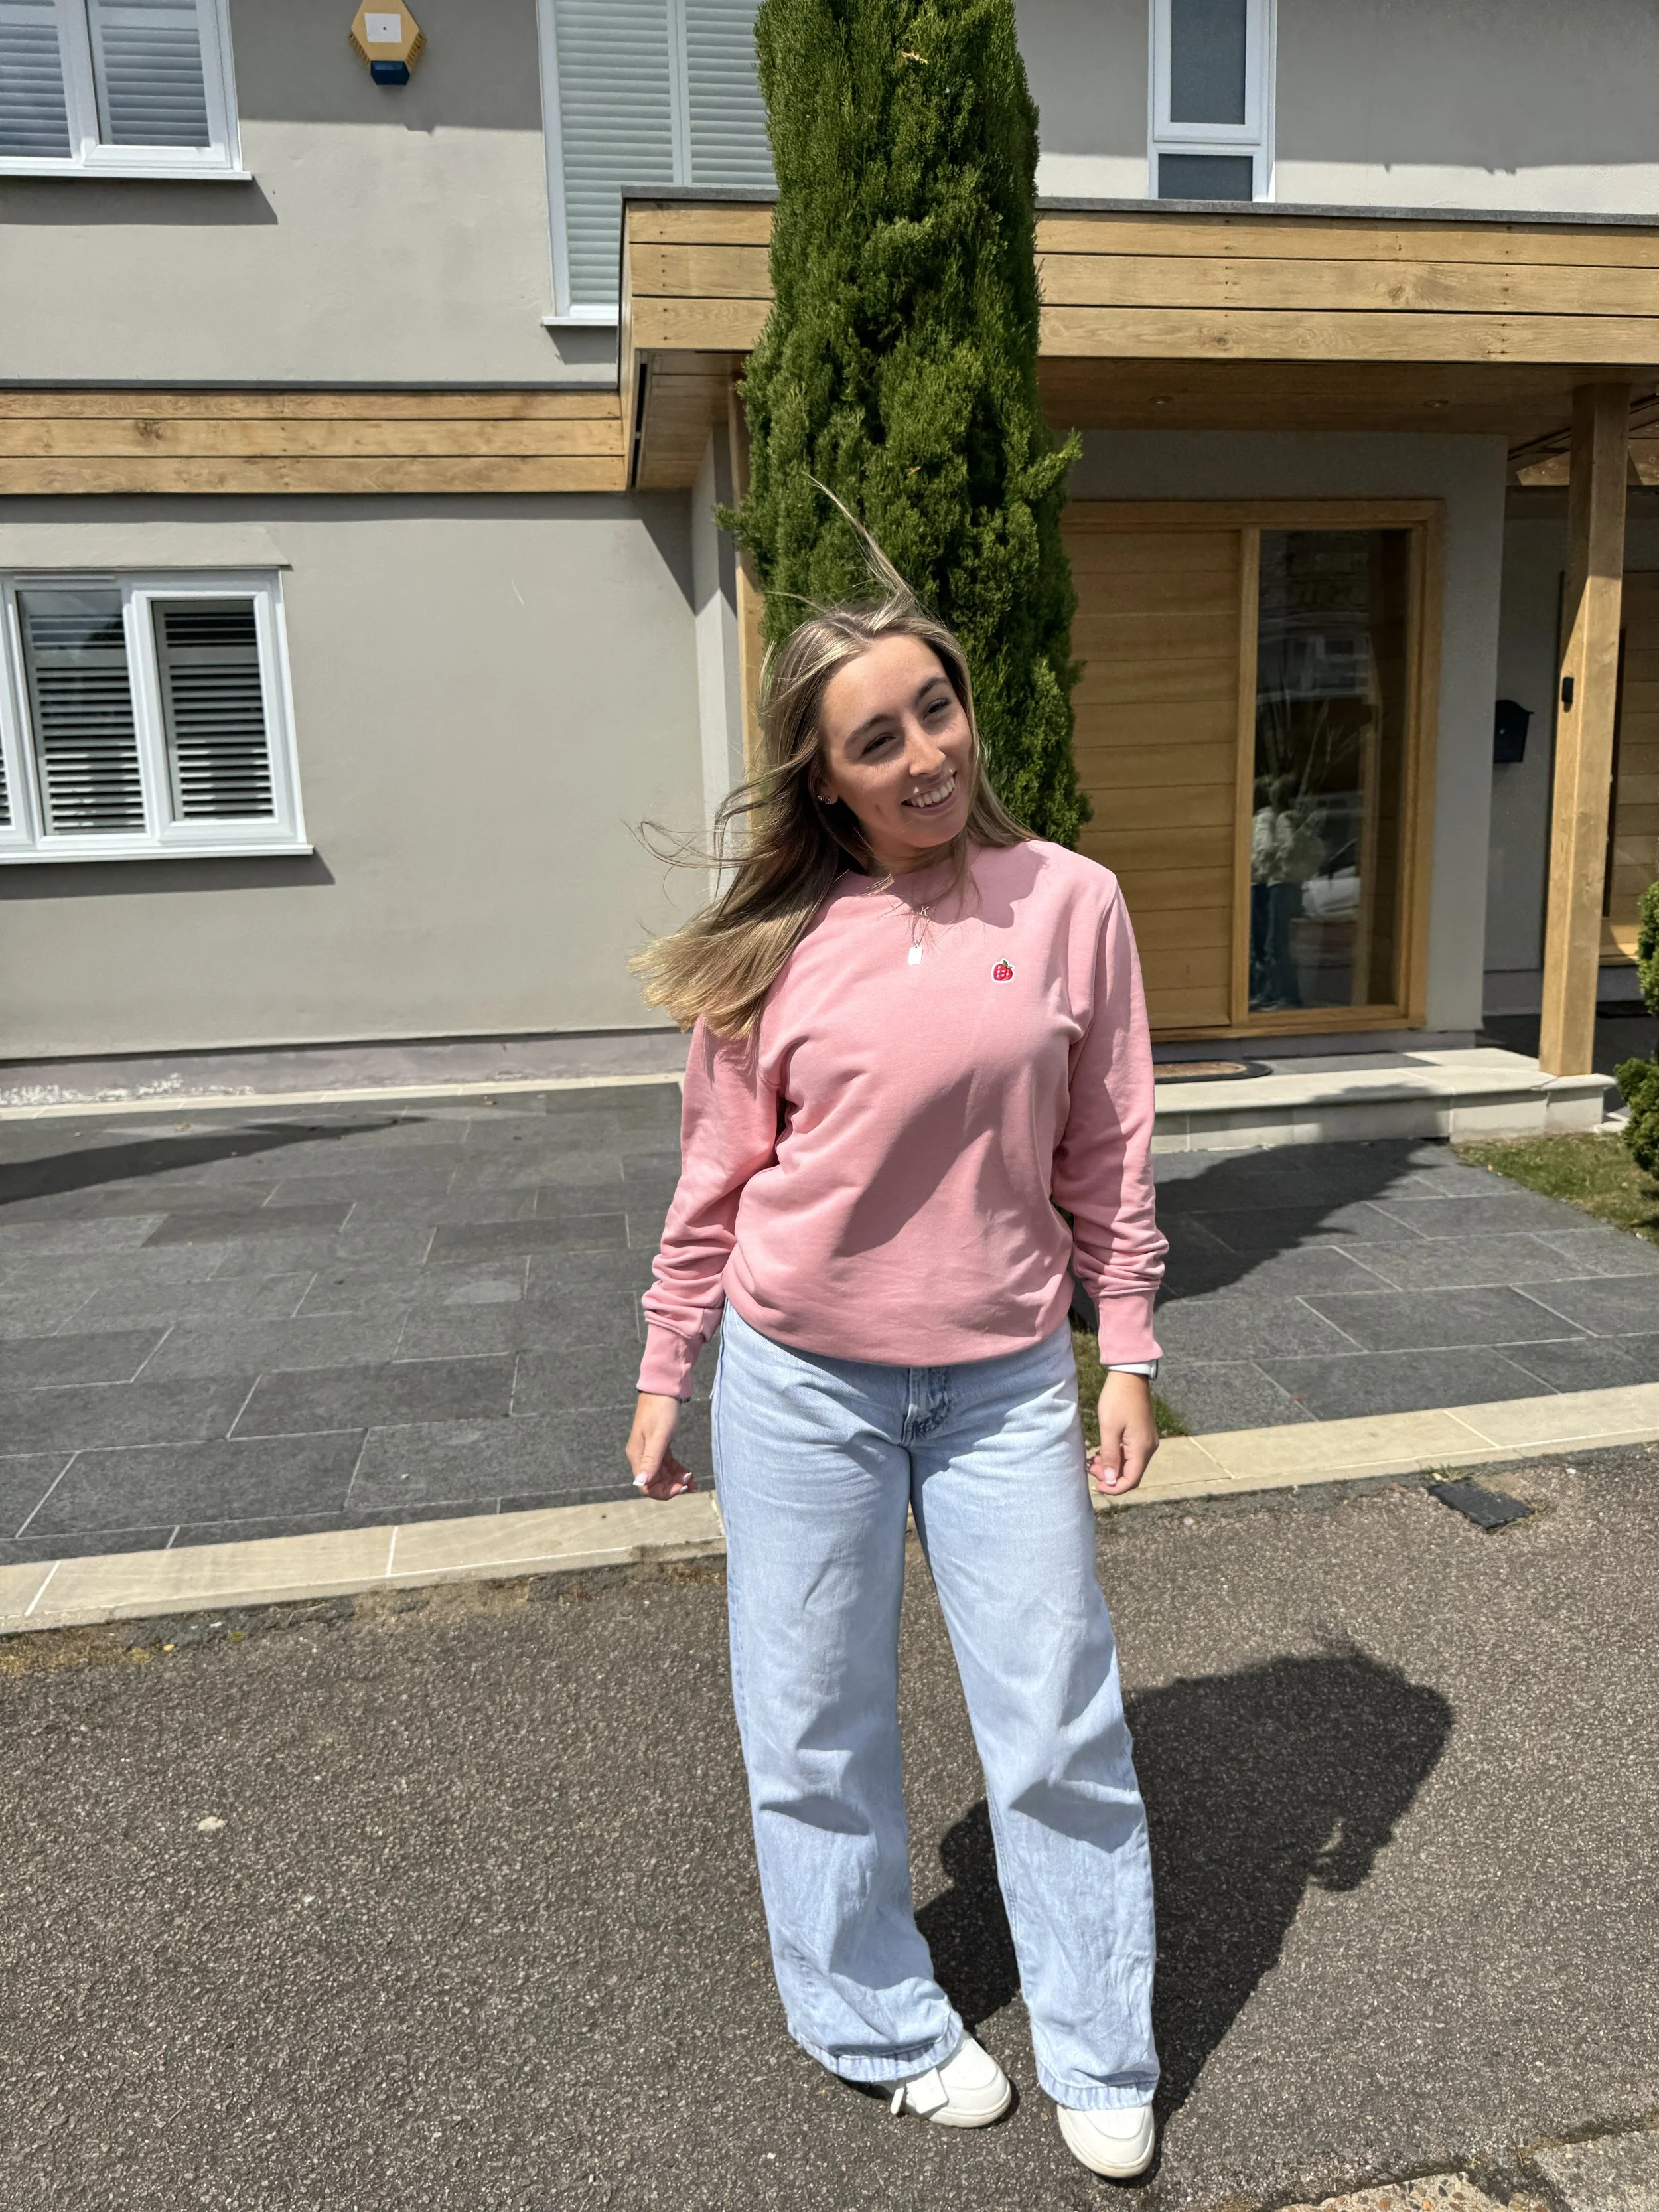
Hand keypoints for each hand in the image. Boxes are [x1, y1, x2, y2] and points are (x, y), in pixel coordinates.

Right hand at [627, 1392, 695, 1499]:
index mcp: (638, 1455)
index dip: (663, 1492)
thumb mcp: (659, 1436)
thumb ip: (651, 1460)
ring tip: (694, 1481)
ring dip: (677, 1480)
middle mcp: (641, 1456)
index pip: (646, 1486)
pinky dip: (678, 1471)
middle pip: (655, 1482)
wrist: (664, 1388)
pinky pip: (668, 1465)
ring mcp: (650, 1451)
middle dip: (673, 1486)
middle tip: (691, 1484)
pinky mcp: (659, 1446)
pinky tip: (689, 1474)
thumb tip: (640, 1483)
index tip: (681, 1488)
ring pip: (663, 1475)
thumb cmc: (661, 1409)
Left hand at [1089, 1371, 1159, 1496]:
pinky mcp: (1143, 1434)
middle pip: (1131, 1474)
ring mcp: (1147, 1441)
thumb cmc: (1117, 1399)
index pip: (1131, 1480)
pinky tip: (1103, 1451)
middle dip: (1111, 1477)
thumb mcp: (1109, 1428)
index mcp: (1142, 1448)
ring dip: (1113, 1466)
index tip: (1096, 1485)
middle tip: (1091, 1468)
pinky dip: (1117, 1456)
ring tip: (1094, 1460)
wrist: (1129, 1375)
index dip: (1114, 1488)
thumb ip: (1110, 1456)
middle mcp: (1149, 1447)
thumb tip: (1111, 1480)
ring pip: (1130, 1464)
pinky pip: (1131, 1453)